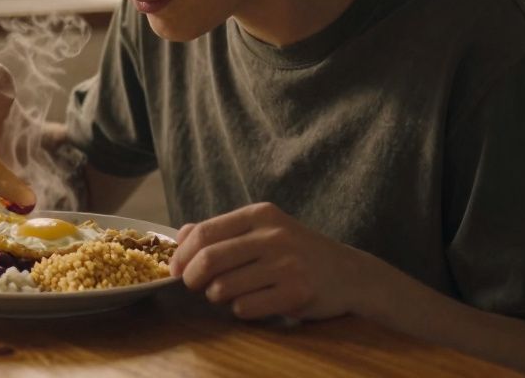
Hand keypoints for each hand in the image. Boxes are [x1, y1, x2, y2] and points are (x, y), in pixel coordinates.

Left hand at [170, 202, 377, 320]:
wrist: (349, 272)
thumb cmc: (297, 251)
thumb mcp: (264, 228)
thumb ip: (223, 230)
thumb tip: (180, 235)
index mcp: (260, 214)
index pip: (204, 233)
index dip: (182, 255)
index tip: (175, 269)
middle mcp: (273, 236)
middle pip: (209, 259)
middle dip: (191, 278)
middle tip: (192, 286)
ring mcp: (286, 264)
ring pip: (224, 287)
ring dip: (217, 296)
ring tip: (229, 293)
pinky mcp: (296, 293)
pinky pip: (246, 307)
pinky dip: (241, 309)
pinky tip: (254, 303)